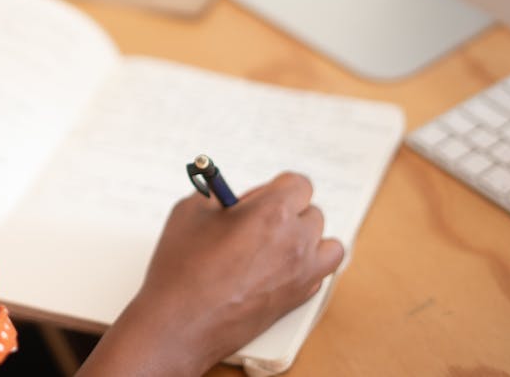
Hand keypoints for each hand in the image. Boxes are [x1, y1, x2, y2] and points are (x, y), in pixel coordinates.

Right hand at [79, 172, 343, 376]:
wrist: (181, 324)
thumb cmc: (182, 270)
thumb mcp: (191, 212)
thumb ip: (217, 195)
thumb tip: (228, 195)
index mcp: (272, 212)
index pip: (300, 184)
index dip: (278, 187)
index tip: (261, 196)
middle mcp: (295, 241)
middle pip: (313, 213)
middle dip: (288, 212)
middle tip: (258, 221)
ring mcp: (301, 273)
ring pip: (328, 245)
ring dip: (309, 240)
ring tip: (279, 244)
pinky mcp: (298, 299)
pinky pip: (320, 274)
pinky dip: (307, 267)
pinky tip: (279, 267)